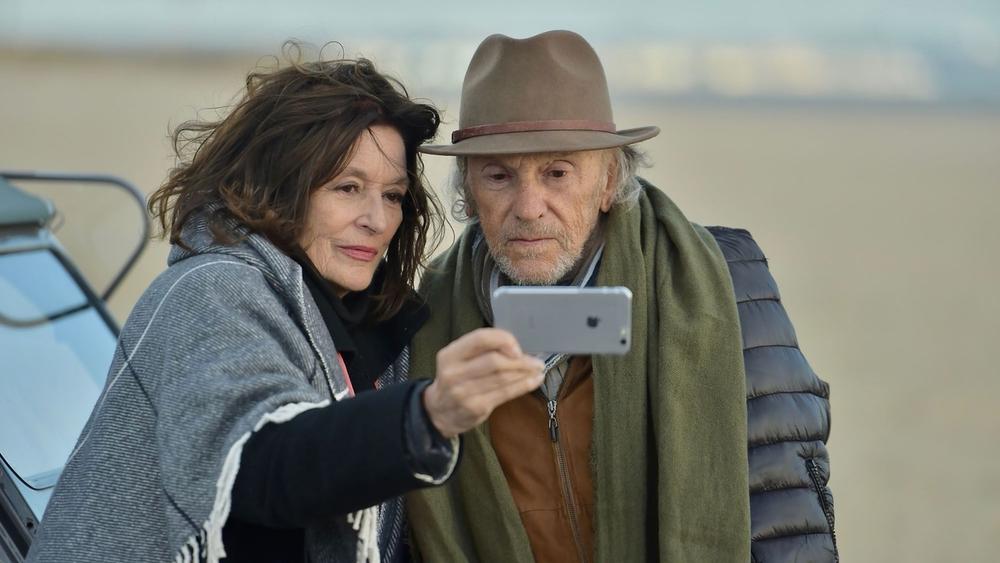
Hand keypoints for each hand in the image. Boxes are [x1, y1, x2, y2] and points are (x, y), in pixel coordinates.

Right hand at [422, 328, 543, 437]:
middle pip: (494, 361)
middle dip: (520, 361)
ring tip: (538, 369)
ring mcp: (464, 392)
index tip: (518, 347)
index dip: (503, 340)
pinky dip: (523, 386)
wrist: (438, 412)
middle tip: (536, 361)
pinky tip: (533, 381)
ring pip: (502, 378)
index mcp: (450, 355)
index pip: (480, 339)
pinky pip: (505, 394)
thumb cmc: (455, 380)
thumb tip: (515, 346)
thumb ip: (481, 351)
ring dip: (525, 373)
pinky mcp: (476, 408)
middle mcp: (454, 373)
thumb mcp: (458, 360)